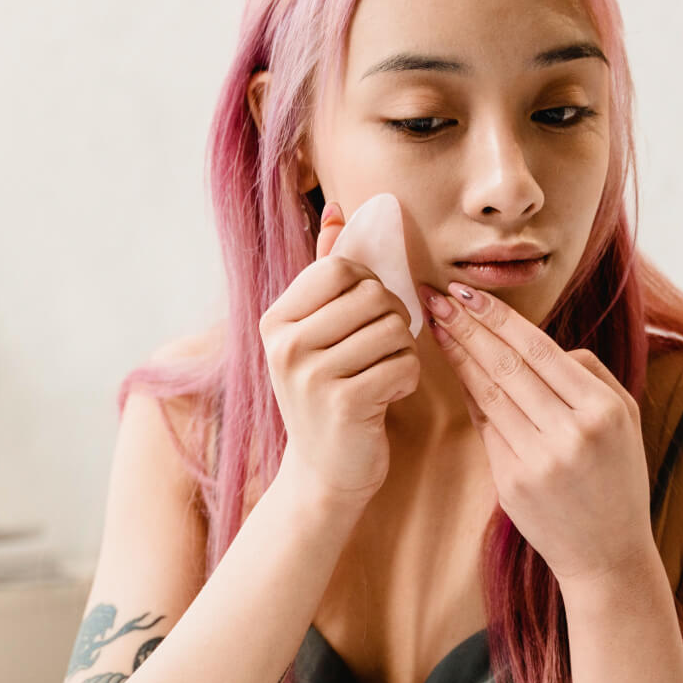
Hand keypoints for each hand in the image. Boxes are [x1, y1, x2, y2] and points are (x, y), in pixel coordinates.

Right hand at [258, 202, 420, 505]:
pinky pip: (402, 366)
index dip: (367, 284)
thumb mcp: (316, 331)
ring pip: (392, 330)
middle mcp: (285, 345)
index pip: (339, 268)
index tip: (364, 314)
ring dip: (401, 352)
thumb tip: (339, 209)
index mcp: (276, 320)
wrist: (324, 472)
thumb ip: (326, 269)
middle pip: (372, 295)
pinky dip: (406, 380)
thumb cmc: (327, 392)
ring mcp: (310, 376)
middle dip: (391, 319)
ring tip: (381, 372)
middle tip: (379, 348)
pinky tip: (387, 396)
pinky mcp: (343, 404)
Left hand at [419, 281, 654, 587]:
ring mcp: (538, 460)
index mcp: (602, 410)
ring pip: (490, 393)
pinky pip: (486, 426)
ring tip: (437, 324)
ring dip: (460, 355)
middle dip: (468, 327)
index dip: (499, 319)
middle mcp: (570, 433)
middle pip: (508, 366)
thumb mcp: (626, 420)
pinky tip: (455, 369)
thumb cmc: (618, 479)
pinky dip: (469, 393)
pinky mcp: (511, 483)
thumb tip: (543, 345)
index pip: (539, 350)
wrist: (608, 555)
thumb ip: (590, 375)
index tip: (468, 293)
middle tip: (437, 296)